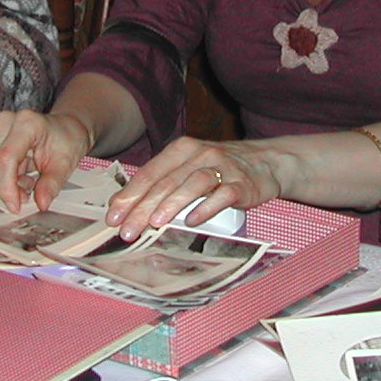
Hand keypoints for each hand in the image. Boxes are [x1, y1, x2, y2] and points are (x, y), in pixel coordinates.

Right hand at [0, 109, 93, 210]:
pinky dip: (1, 178)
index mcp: (27, 123)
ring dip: (3, 183)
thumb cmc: (66, 140)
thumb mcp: (65, 164)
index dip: (6, 186)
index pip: (5, 158)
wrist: (65, 129)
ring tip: (27, 181)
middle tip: (26, 195)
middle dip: (5, 187)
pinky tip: (20, 175)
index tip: (15, 206)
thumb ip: (52, 184)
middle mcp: (7, 122)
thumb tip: (41, 203)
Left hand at [104, 139, 294, 240]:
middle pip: (167, 181)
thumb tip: (126, 205)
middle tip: (128, 231)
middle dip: (143, 207)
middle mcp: (200, 154)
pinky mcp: (242, 184)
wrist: (267, 162)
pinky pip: (222, 195)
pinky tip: (192, 222)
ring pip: (192, 184)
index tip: (113, 217)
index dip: (130, 195)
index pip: (150, 172)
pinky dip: (206, 208)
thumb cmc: (220, 168)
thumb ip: (163, 180)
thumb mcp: (189, 167)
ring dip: (171, 204)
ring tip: (154, 224)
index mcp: (182, 149)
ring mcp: (223, 168)